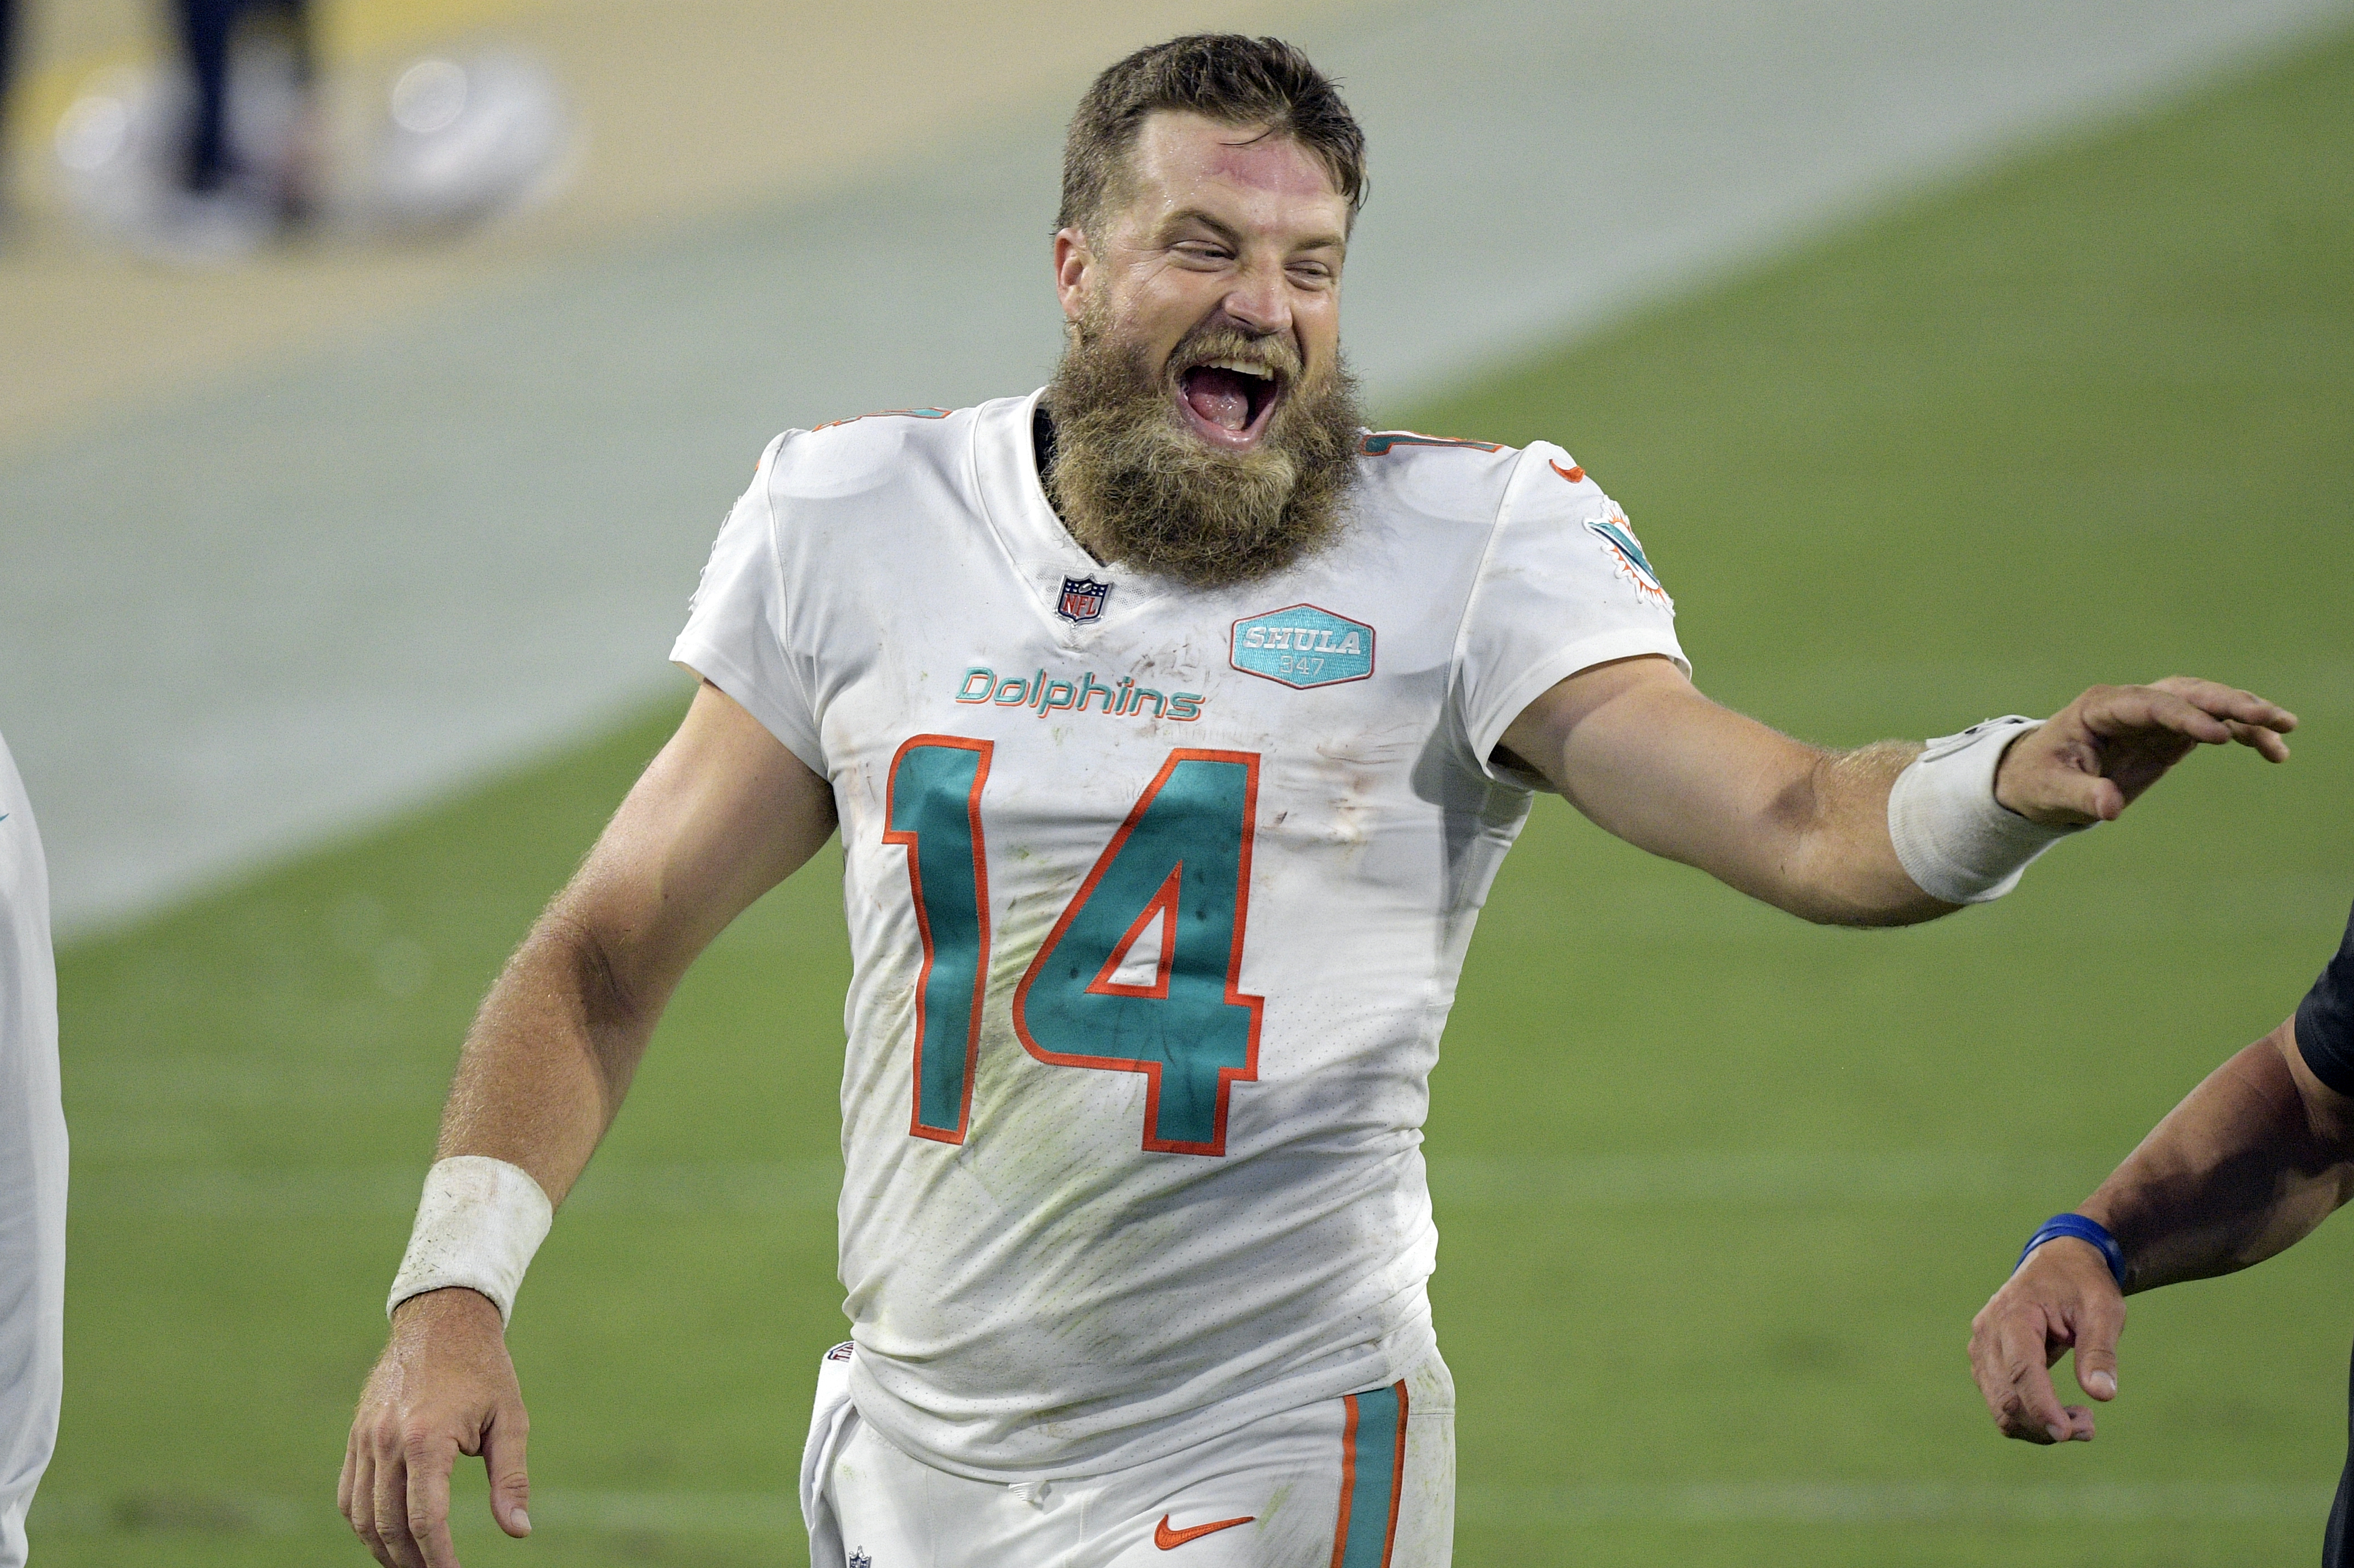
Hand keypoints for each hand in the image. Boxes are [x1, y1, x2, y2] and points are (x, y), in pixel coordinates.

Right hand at [340, 1288, 530, 1566]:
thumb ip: (511, 1479)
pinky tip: (388, 1536)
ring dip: (385, 1549)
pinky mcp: (356, 1436)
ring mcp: (365, 1439)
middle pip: (390, 1525)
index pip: (426, 1519)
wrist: (441, 1320)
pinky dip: (365, 1522)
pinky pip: (349, 1494)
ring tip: (413, 1564)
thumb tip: (518, 1532)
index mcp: (427, 1439)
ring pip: (363, 1516)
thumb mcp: (511, 1419)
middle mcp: (388, 1442)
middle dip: (412, 1561)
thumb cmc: (484, 1370)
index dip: (439, 1557)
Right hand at [1968, 1236, 2123, 1443]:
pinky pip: (2001, 1403)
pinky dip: (2029, 1419)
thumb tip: (2102, 1395)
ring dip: (2038, 1427)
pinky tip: (2061, 1413)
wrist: (2056, 1264)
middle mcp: (1988, 1333)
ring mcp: (1982, 1349)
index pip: (2022, 1370)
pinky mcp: (1986, 1363)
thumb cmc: (2082, 1284)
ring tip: (2083, 1422)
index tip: (2066, 1434)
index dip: (2041, 1406)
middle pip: (2007, 1397)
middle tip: (2090, 1428)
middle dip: (2046, 1423)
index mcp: (2014, 1314)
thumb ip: (2100, 1351)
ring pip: (2001, 1407)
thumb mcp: (2103, 1309)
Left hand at [1996, 677, 2294, 825]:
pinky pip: (2213, 726)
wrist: (2037, 778)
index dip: (2184, 717)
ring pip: (2206, 704)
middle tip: (2270, 718)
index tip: (2218, 736)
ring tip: (2285, 730)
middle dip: (2228, 702)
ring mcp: (2154, 716)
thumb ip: (2081, 795)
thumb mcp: (2051, 791)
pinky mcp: (2169, 734)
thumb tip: (2110, 807)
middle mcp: (2132, 703)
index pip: (2150, 704)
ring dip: (2246, 714)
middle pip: (2187, 693)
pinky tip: (2274, 751)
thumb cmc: (2039, 780)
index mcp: (2101, 708)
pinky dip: (2243, 735)